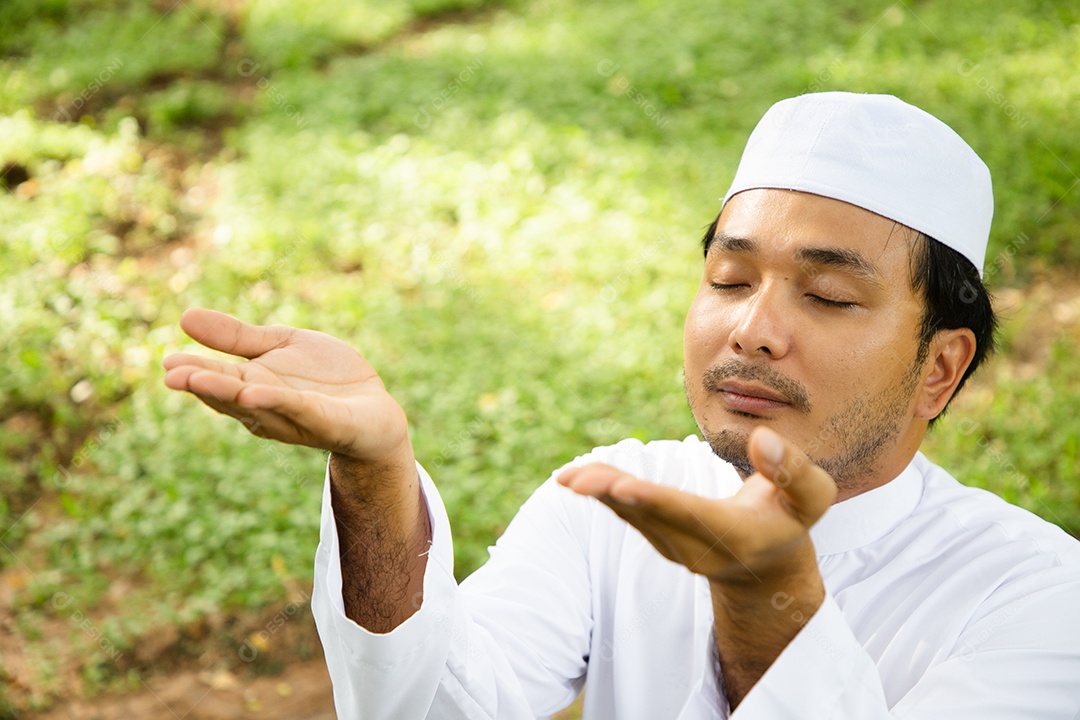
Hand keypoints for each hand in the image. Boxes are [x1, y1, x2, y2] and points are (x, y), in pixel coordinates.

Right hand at [163, 308, 411, 470]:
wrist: (374, 408)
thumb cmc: (326, 379)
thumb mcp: (281, 345)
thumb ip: (239, 336)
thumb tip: (184, 316)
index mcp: (253, 386)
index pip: (218, 378)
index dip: (194, 371)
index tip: (168, 362)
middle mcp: (267, 407)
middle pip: (230, 395)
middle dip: (202, 384)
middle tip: (171, 374)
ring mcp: (295, 417)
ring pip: (257, 406)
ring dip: (228, 394)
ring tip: (199, 380)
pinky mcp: (327, 421)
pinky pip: (300, 410)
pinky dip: (277, 402)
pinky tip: (254, 391)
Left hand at [556, 426, 835, 583]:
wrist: (770, 569)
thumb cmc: (793, 519)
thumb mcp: (812, 497)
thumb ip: (793, 469)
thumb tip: (761, 437)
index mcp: (736, 536)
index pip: (690, 514)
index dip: (654, 500)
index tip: (623, 488)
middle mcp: (699, 549)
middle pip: (650, 517)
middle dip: (612, 496)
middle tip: (577, 480)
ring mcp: (675, 548)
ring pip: (633, 516)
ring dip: (599, 495)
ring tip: (568, 477)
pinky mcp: (659, 539)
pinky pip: (628, 515)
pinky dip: (603, 495)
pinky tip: (575, 479)